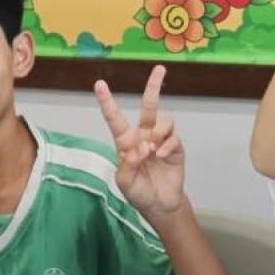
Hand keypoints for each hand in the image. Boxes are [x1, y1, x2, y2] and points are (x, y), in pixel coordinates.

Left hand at [94, 67, 186, 218]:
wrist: (160, 205)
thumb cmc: (138, 192)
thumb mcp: (124, 182)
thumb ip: (128, 164)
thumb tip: (142, 146)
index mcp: (125, 142)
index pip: (115, 119)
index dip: (107, 101)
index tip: (99, 84)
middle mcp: (143, 136)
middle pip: (149, 107)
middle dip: (154, 86)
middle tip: (159, 68)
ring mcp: (160, 141)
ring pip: (163, 121)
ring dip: (158, 133)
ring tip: (153, 151)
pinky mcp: (175, 148)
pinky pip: (173, 138)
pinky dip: (167, 146)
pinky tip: (161, 156)